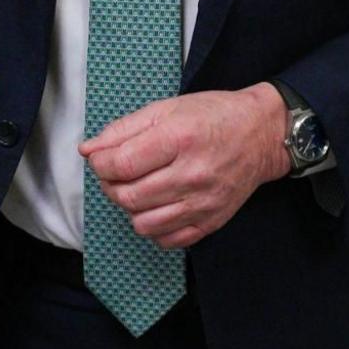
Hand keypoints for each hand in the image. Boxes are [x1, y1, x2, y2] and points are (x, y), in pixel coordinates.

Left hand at [81, 84, 287, 248]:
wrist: (260, 134)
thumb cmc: (213, 116)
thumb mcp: (166, 108)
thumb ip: (123, 129)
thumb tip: (88, 150)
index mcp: (179, 138)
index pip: (121, 165)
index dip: (100, 165)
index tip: (101, 159)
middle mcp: (192, 174)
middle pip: (128, 197)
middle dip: (111, 186)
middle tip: (117, 173)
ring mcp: (203, 202)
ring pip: (143, 224)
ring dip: (130, 208)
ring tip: (137, 189)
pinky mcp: (211, 221)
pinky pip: (167, 240)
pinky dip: (153, 228)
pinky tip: (157, 206)